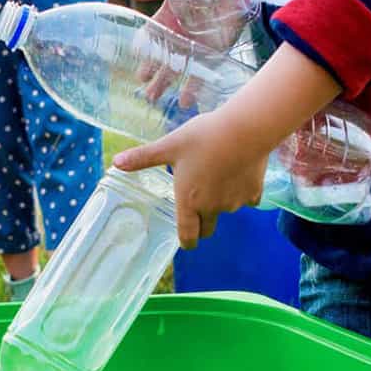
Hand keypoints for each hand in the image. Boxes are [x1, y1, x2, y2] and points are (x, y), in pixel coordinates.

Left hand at [112, 109, 269, 248]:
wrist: (246, 129)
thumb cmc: (203, 138)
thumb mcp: (169, 146)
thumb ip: (143, 158)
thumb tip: (115, 163)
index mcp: (190, 201)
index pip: (187, 235)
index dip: (186, 241)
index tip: (186, 241)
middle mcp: (213, 208)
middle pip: (208, 228)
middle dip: (201, 224)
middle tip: (197, 208)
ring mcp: (236, 202)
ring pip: (226, 210)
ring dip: (221, 202)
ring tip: (217, 177)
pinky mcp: (255, 192)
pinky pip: (247, 200)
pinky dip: (241, 192)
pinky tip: (238, 173)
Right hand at [121, 0, 206, 110]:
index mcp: (164, 23)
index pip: (148, 43)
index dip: (142, 54)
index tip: (138, 64)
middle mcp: (176, 39)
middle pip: (159, 61)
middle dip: (151, 76)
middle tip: (144, 89)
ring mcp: (193, 49)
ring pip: (176, 71)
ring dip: (166, 85)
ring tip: (155, 98)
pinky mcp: (211, 55)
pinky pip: (200, 74)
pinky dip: (193, 88)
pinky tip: (184, 101)